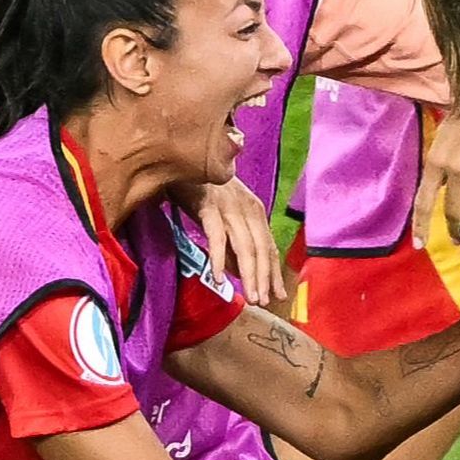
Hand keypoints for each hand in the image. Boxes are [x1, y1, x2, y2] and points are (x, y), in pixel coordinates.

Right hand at [172, 178, 282, 306]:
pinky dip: (218, 259)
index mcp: (255, 211)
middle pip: (261, 249)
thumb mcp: (223, 216)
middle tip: (264, 301)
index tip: (278, 294)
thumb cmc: (201, 190)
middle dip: (264, 278)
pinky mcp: (208, 206)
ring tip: (251, 296)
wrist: (182, 159)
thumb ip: (231, 242)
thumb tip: (237, 272)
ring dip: (249, 274)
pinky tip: (219, 279)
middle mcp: (247, 208)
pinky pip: (216, 237)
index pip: (269, 247)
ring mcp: (229, 207)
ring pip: (244, 246)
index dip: (274, 272)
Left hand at [411, 117, 459, 247]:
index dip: (421, 227)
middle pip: (454, 211)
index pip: (424, 202)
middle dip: (455, 230)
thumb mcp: (441, 143)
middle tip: (457, 240)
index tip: (419, 245)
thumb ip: (440, 169)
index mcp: (436, 162)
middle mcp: (457, 169)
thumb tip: (442, 195)